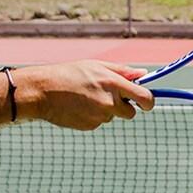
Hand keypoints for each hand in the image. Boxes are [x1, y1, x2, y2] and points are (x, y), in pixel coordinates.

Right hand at [15, 60, 153, 130]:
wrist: (43, 91)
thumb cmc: (70, 74)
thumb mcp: (97, 66)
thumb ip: (123, 71)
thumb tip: (143, 74)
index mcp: (114, 83)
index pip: (144, 98)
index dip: (148, 102)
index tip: (146, 103)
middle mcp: (109, 102)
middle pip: (130, 113)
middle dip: (125, 107)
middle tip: (109, 97)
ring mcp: (99, 116)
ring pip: (112, 116)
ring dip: (106, 110)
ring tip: (86, 97)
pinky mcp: (90, 126)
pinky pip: (99, 122)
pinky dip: (93, 116)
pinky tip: (79, 106)